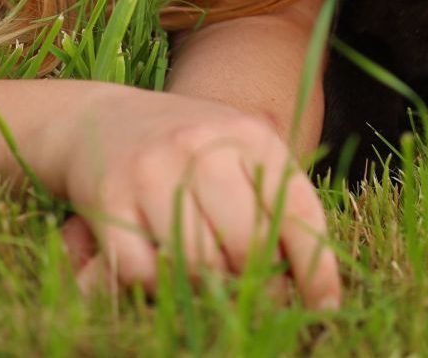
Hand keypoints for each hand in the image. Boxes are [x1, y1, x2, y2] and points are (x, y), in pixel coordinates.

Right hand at [51, 83, 339, 308]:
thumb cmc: (189, 148)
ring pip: (198, 266)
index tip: (324, 308)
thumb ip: (273, 203)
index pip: (297, 210)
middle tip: (253, 298)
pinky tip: (160, 265)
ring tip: (205, 277)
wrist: (102, 118)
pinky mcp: (110, 198)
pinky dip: (157, 285)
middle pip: (249, 247)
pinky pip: (145, 273)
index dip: (316, 268)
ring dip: (206, 288)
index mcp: (250, 135)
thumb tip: (309, 286)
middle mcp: (204, 147)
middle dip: (258, 287)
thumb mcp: (239, 154)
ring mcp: (155, 170)